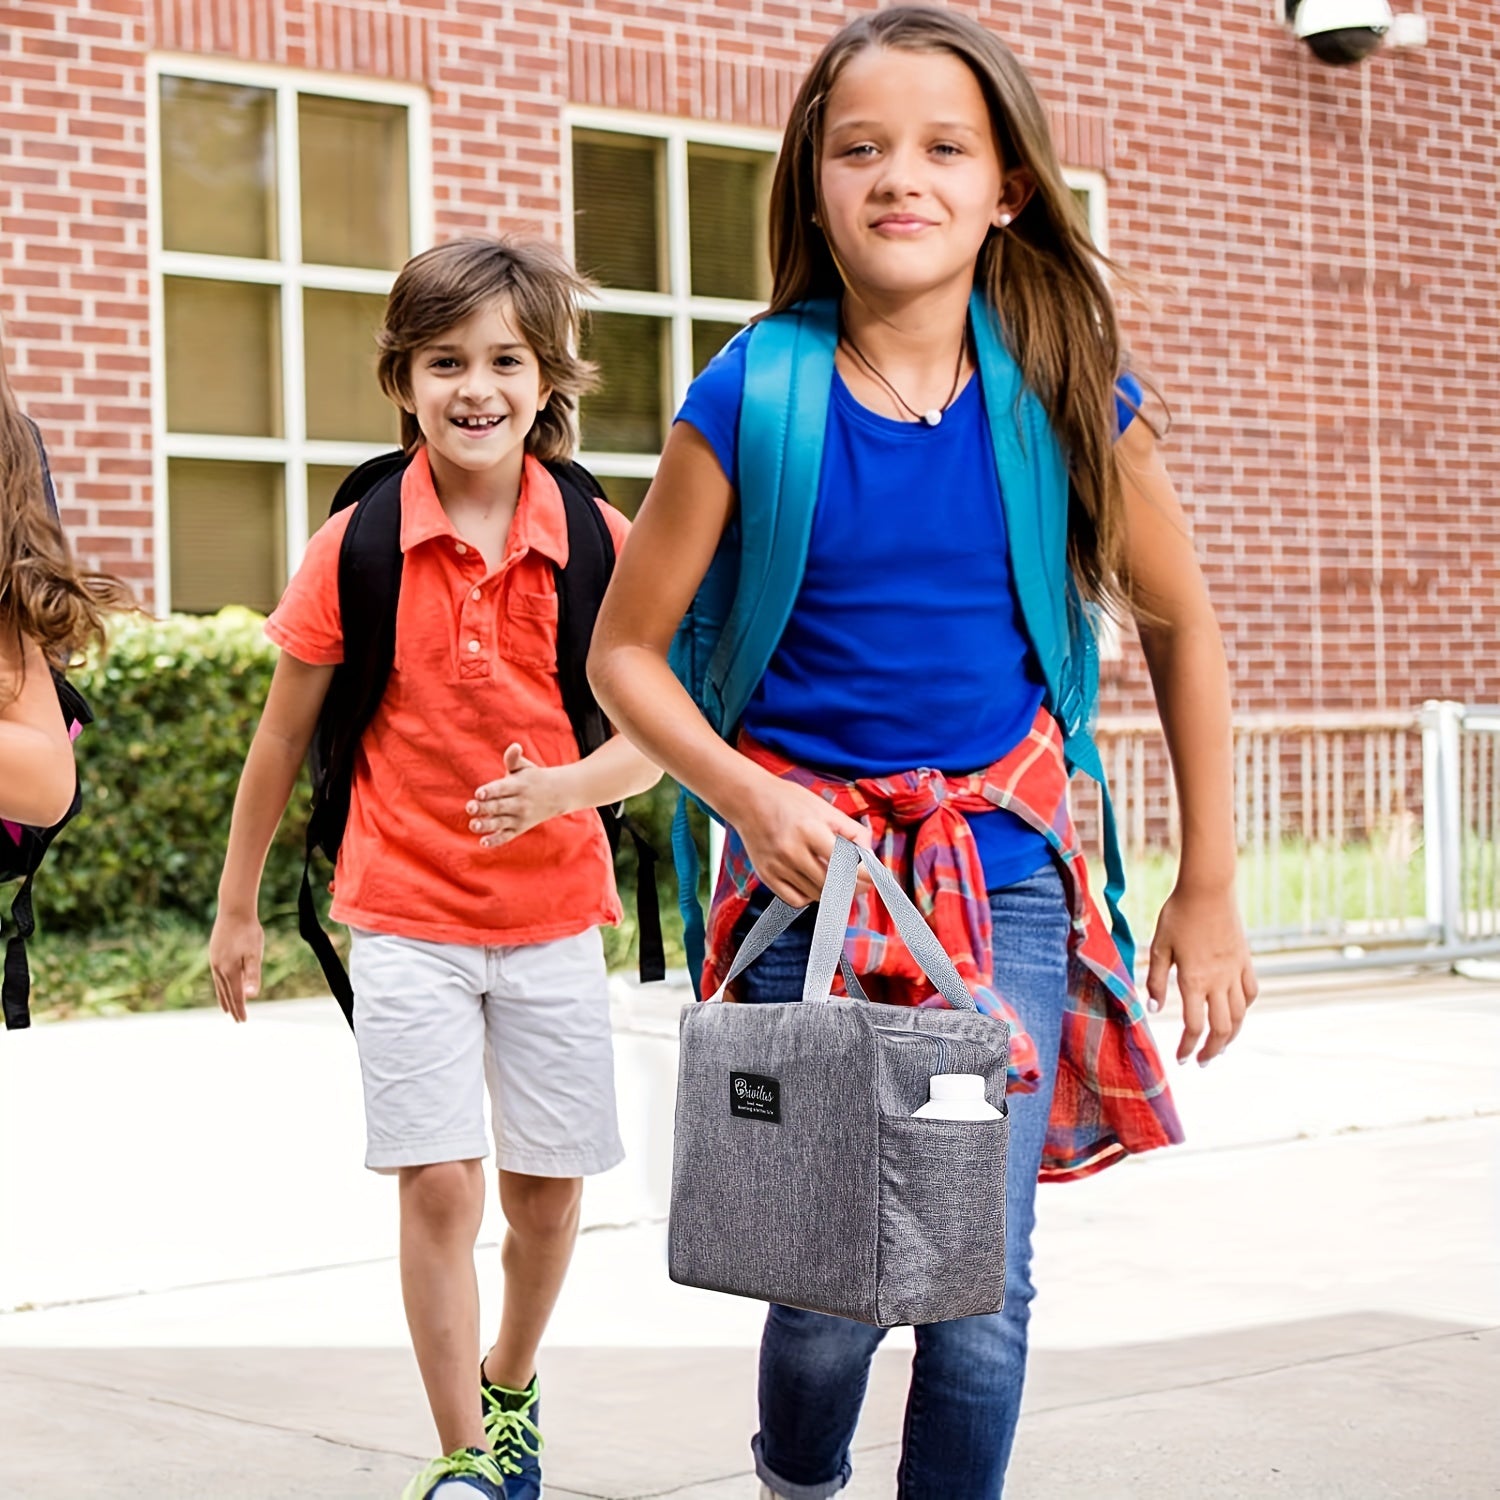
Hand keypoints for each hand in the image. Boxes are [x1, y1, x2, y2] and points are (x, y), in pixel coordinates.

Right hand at [210, 909, 263, 1023]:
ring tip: (226, 1009)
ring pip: (219, 985)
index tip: (243, 1021)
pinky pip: (216, 975)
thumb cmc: (248, 931)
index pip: (236, 995)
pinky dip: (220, 985)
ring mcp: (214, 960)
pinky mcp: (213, 953)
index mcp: (230, 970)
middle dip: (232, 1007)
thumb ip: (253, 975)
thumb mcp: (255, 954)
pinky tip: (223, 984)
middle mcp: (219, 968)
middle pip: (226, 993)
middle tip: (237, 1020)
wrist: (234, 909)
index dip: (240, 1009)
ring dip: (223, 998)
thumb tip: (251, 997)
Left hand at [468, 743, 566, 847]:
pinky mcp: (519, 828)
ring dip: (487, 825)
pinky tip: (483, 842)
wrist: (557, 795)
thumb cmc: (532, 778)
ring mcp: (520, 817)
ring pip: (501, 823)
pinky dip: (496, 840)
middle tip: (469, 808)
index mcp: (518, 786)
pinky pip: (507, 836)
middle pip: (499, 806)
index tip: (478, 793)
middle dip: (484, 808)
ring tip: (473, 825)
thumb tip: (514, 746)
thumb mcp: (525, 767)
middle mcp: (519, 803)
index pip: (502, 789)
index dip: (490, 791)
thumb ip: (514, 759)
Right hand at [731, 769, 871, 906]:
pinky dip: (810, 896)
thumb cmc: (790, 801)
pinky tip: (813, 882)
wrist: (748, 800)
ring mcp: (777, 866)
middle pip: (832, 885)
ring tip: (839, 880)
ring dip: (833, 892)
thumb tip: (870, 857)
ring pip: (816, 895)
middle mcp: (792, 851)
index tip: (876, 879)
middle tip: (863, 884)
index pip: (845, 864)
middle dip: (854, 887)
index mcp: (810, 830)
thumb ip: (852, 832)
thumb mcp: (825, 808)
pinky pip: (796, 900)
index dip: (865, 875)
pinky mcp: (766, 875)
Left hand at [1146, 880, 1258, 1065]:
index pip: (1194, 1026)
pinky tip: (1237, 1012)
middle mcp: (1219, 981)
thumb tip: (1154, 1008)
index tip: (1181, 1060)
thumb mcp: (1159, 946)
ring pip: (1241, 1014)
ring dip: (1231, 1035)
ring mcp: (1235, 971)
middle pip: (1222, 1028)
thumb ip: (1156, 980)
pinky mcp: (1246, 959)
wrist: (1208, 888)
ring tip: (1221, 1046)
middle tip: (1203, 1062)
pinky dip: (1245, 1007)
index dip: (1188, 1047)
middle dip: (1212, 1050)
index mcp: (1194, 980)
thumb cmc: (1178, 914)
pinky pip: (1251, 991)